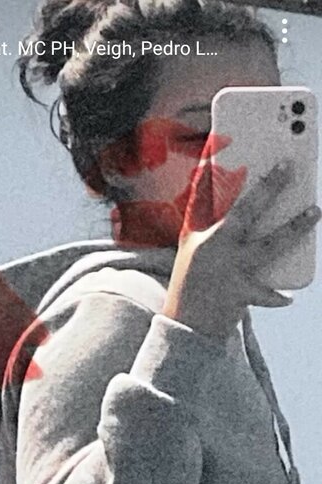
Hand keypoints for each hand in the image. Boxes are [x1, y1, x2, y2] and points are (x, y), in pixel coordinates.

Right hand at [163, 159, 320, 339]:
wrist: (184, 328)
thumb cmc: (191, 283)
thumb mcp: (191, 250)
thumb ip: (205, 221)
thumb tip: (223, 192)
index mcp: (200, 236)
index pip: (206, 197)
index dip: (217, 171)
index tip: (227, 145)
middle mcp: (214, 248)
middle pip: (246, 212)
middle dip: (269, 188)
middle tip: (290, 166)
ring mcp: (228, 270)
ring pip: (269, 245)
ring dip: (294, 227)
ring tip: (315, 211)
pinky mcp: (240, 294)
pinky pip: (267, 294)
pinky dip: (277, 297)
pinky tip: (289, 298)